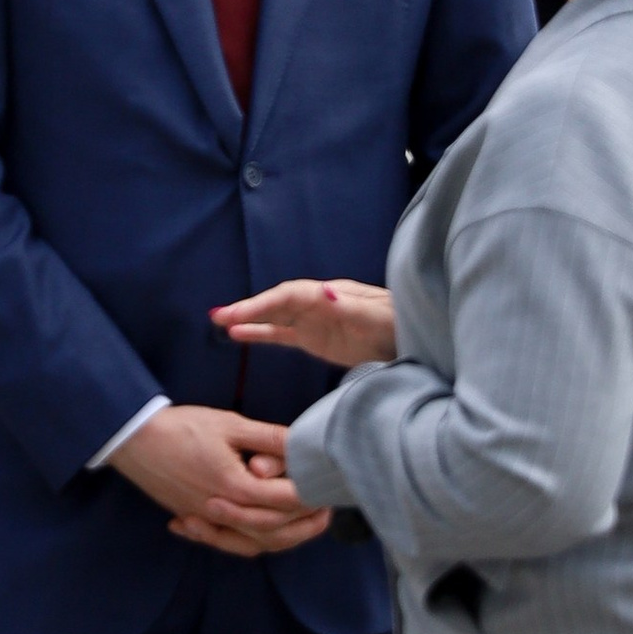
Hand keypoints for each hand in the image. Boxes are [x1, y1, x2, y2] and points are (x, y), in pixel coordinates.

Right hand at [111, 404, 332, 556]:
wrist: (132, 439)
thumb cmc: (180, 427)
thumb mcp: (228, 424)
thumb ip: (268, 438)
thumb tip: (302, 443)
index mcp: (235, 486)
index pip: (285, 501)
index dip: (312, 497)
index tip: (330, 489)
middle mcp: (222, 510)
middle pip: (273, 529)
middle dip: (305, 524)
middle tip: (327, 512)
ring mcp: (206, 519)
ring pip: (252, 541)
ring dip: (282, 538)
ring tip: (303, 528)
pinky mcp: (193, 518)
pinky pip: (225, 542)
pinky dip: (246, 543)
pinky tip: (258, 536)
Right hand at [211, 278, 396, 367]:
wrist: (415, 341)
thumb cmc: (401, 325)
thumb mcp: (380, 317)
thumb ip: (352, 306)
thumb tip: (323, 292)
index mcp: (332, 294)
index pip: (291, 296)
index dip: (264, 303)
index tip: (240, 314)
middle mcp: (319, 303)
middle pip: (277, 303)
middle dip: (248, 309)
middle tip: (218, 316)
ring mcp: (315, 321)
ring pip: (274, 317)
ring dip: (248, 318)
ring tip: (218, 321)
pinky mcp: (315, 339)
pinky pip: (282, 335)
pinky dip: (260, 334)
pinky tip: (238, 336)